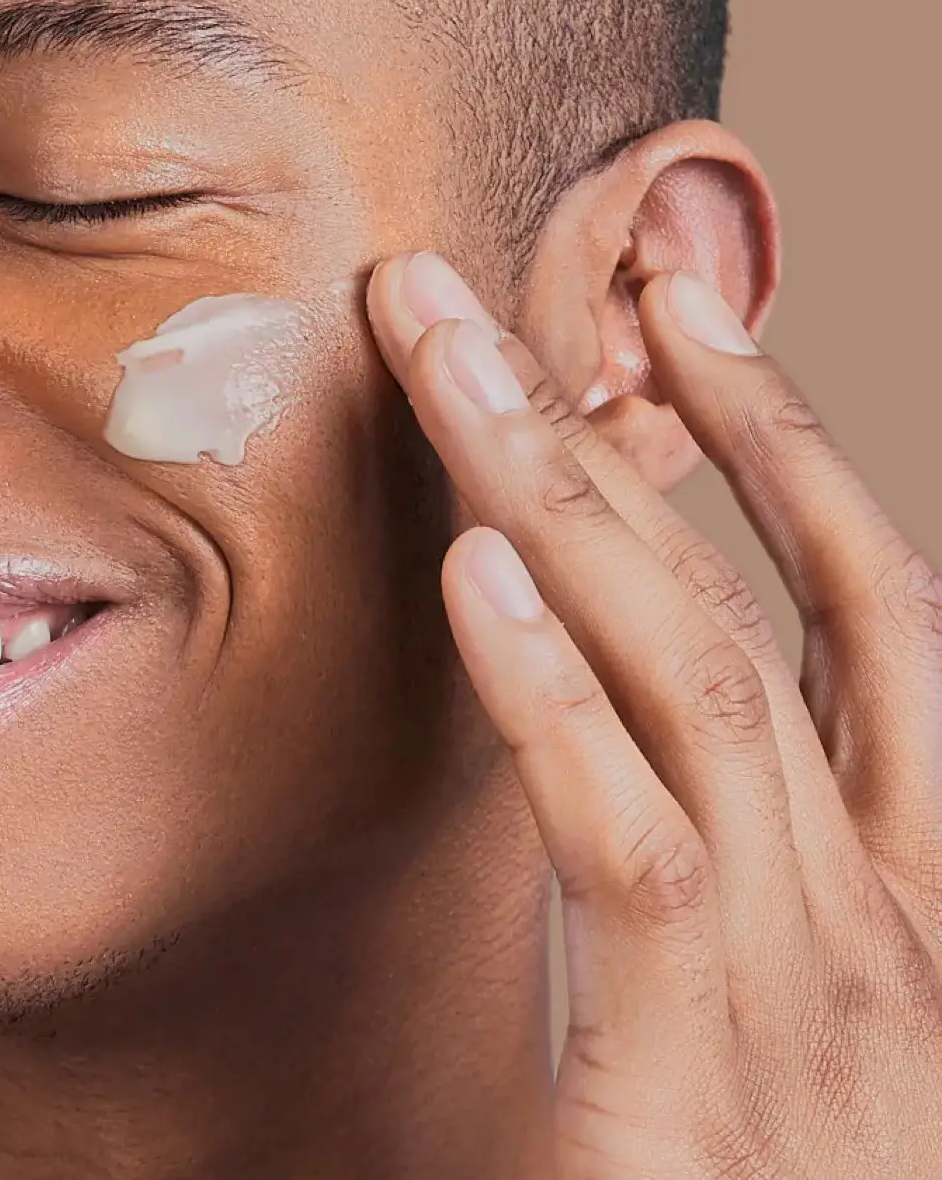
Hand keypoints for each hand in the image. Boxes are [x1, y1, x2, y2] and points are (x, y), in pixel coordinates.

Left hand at [365, 252, 941, 1177]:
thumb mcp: (758, 983)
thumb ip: (700, 821)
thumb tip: (582, 638)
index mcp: (911, 882)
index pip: (867, 604)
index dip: (784, 440)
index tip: (683, 310)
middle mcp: (888, 912)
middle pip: (767, 595)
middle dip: (649, 413)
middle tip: (526, 271)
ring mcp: (809, 990)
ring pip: (693, 673)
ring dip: (561, 492)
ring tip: (452, 355)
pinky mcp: (690, 1077)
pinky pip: (628, 843)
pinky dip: (551, 696)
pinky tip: (472, 574)